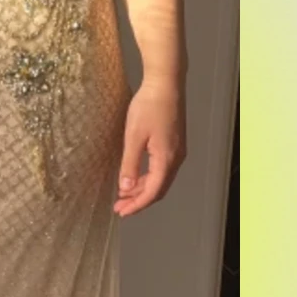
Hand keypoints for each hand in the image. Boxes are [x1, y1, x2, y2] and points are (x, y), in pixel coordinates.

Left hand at [114, 79, 185, 216]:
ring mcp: (177, 151)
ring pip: (160, 179)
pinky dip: (148, 178)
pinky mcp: (174, 144)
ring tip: (124, 196)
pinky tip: (135, 178)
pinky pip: (161, 169)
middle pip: (159, 189)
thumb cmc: (148, 107)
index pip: (153, 191)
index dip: (137, 204)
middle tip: (119, 207)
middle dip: (139, 200)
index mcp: (166, 159)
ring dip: (143, 190)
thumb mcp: (134, 136)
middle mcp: (176, 158)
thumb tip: (126, 188)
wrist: (165, 83)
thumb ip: (130, 163)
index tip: (121, 212)